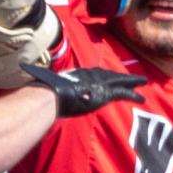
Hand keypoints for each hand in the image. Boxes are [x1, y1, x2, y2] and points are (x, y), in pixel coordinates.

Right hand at [22, 64, 147, 116]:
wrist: (51, 95)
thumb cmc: (45, 93)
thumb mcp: (45, 87)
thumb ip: (44, 86)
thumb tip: (29, 83)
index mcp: (78, 74)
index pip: (94, 74)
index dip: (103, 76)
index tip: (109, 78)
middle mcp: (90, 75)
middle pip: (109, 75)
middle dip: (121, 76)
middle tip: (133, 78)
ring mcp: (98, 83)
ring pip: (120, 81)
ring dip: (132, 82)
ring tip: (143, 84)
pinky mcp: (104, 93)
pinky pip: (123, 93)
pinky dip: (133, 94)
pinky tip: (141, 98)